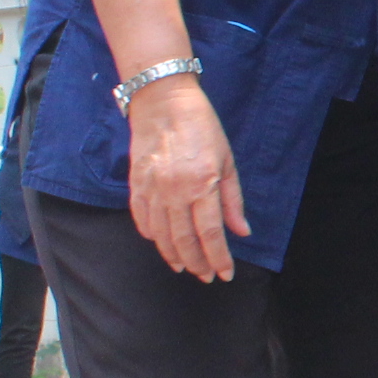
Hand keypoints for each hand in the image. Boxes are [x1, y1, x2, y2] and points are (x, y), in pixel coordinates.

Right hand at [126, 79, 247, 281]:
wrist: (162, 100)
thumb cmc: (202, 127)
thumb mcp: (227, 160)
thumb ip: (233, 200)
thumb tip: (241, 232)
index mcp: (202, 184)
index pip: (211, 234)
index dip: (218, 258)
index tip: (225, 274)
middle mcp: (174, 191)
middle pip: (184, 240)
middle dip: (197, 263)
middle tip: (206, 277)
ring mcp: (152, 189)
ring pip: (161, 235)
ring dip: (173, 255)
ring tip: (185, 267)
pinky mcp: (136, 184)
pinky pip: (142, 219)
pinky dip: (151, 236)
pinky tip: (162, 244)